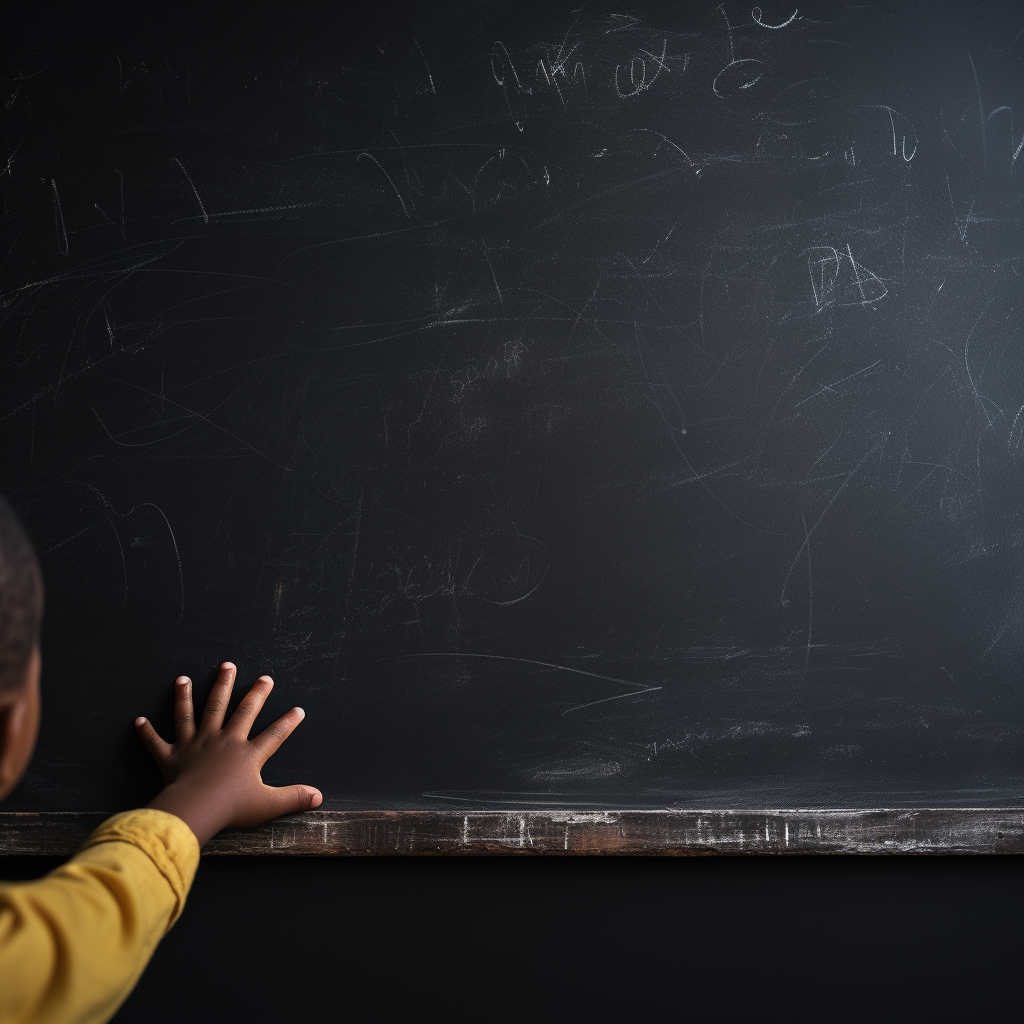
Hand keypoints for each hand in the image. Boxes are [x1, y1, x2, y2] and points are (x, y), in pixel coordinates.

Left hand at [135, 662, 321, 845]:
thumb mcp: (269, 805)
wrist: (195, 810)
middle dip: (250, 692)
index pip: (273, 735)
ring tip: (187, 677)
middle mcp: (223, 741)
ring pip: (195, 714)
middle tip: (258, 676)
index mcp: (247, 754)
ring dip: (190, 694)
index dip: (287, 723)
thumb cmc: (231, 808)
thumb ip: (294, 798)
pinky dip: (147, 732)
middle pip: (238, 711)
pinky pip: (157, 743)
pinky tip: (139, 720)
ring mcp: (196, 746)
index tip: (298, 710)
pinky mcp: (171, 757)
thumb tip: (319, 797)